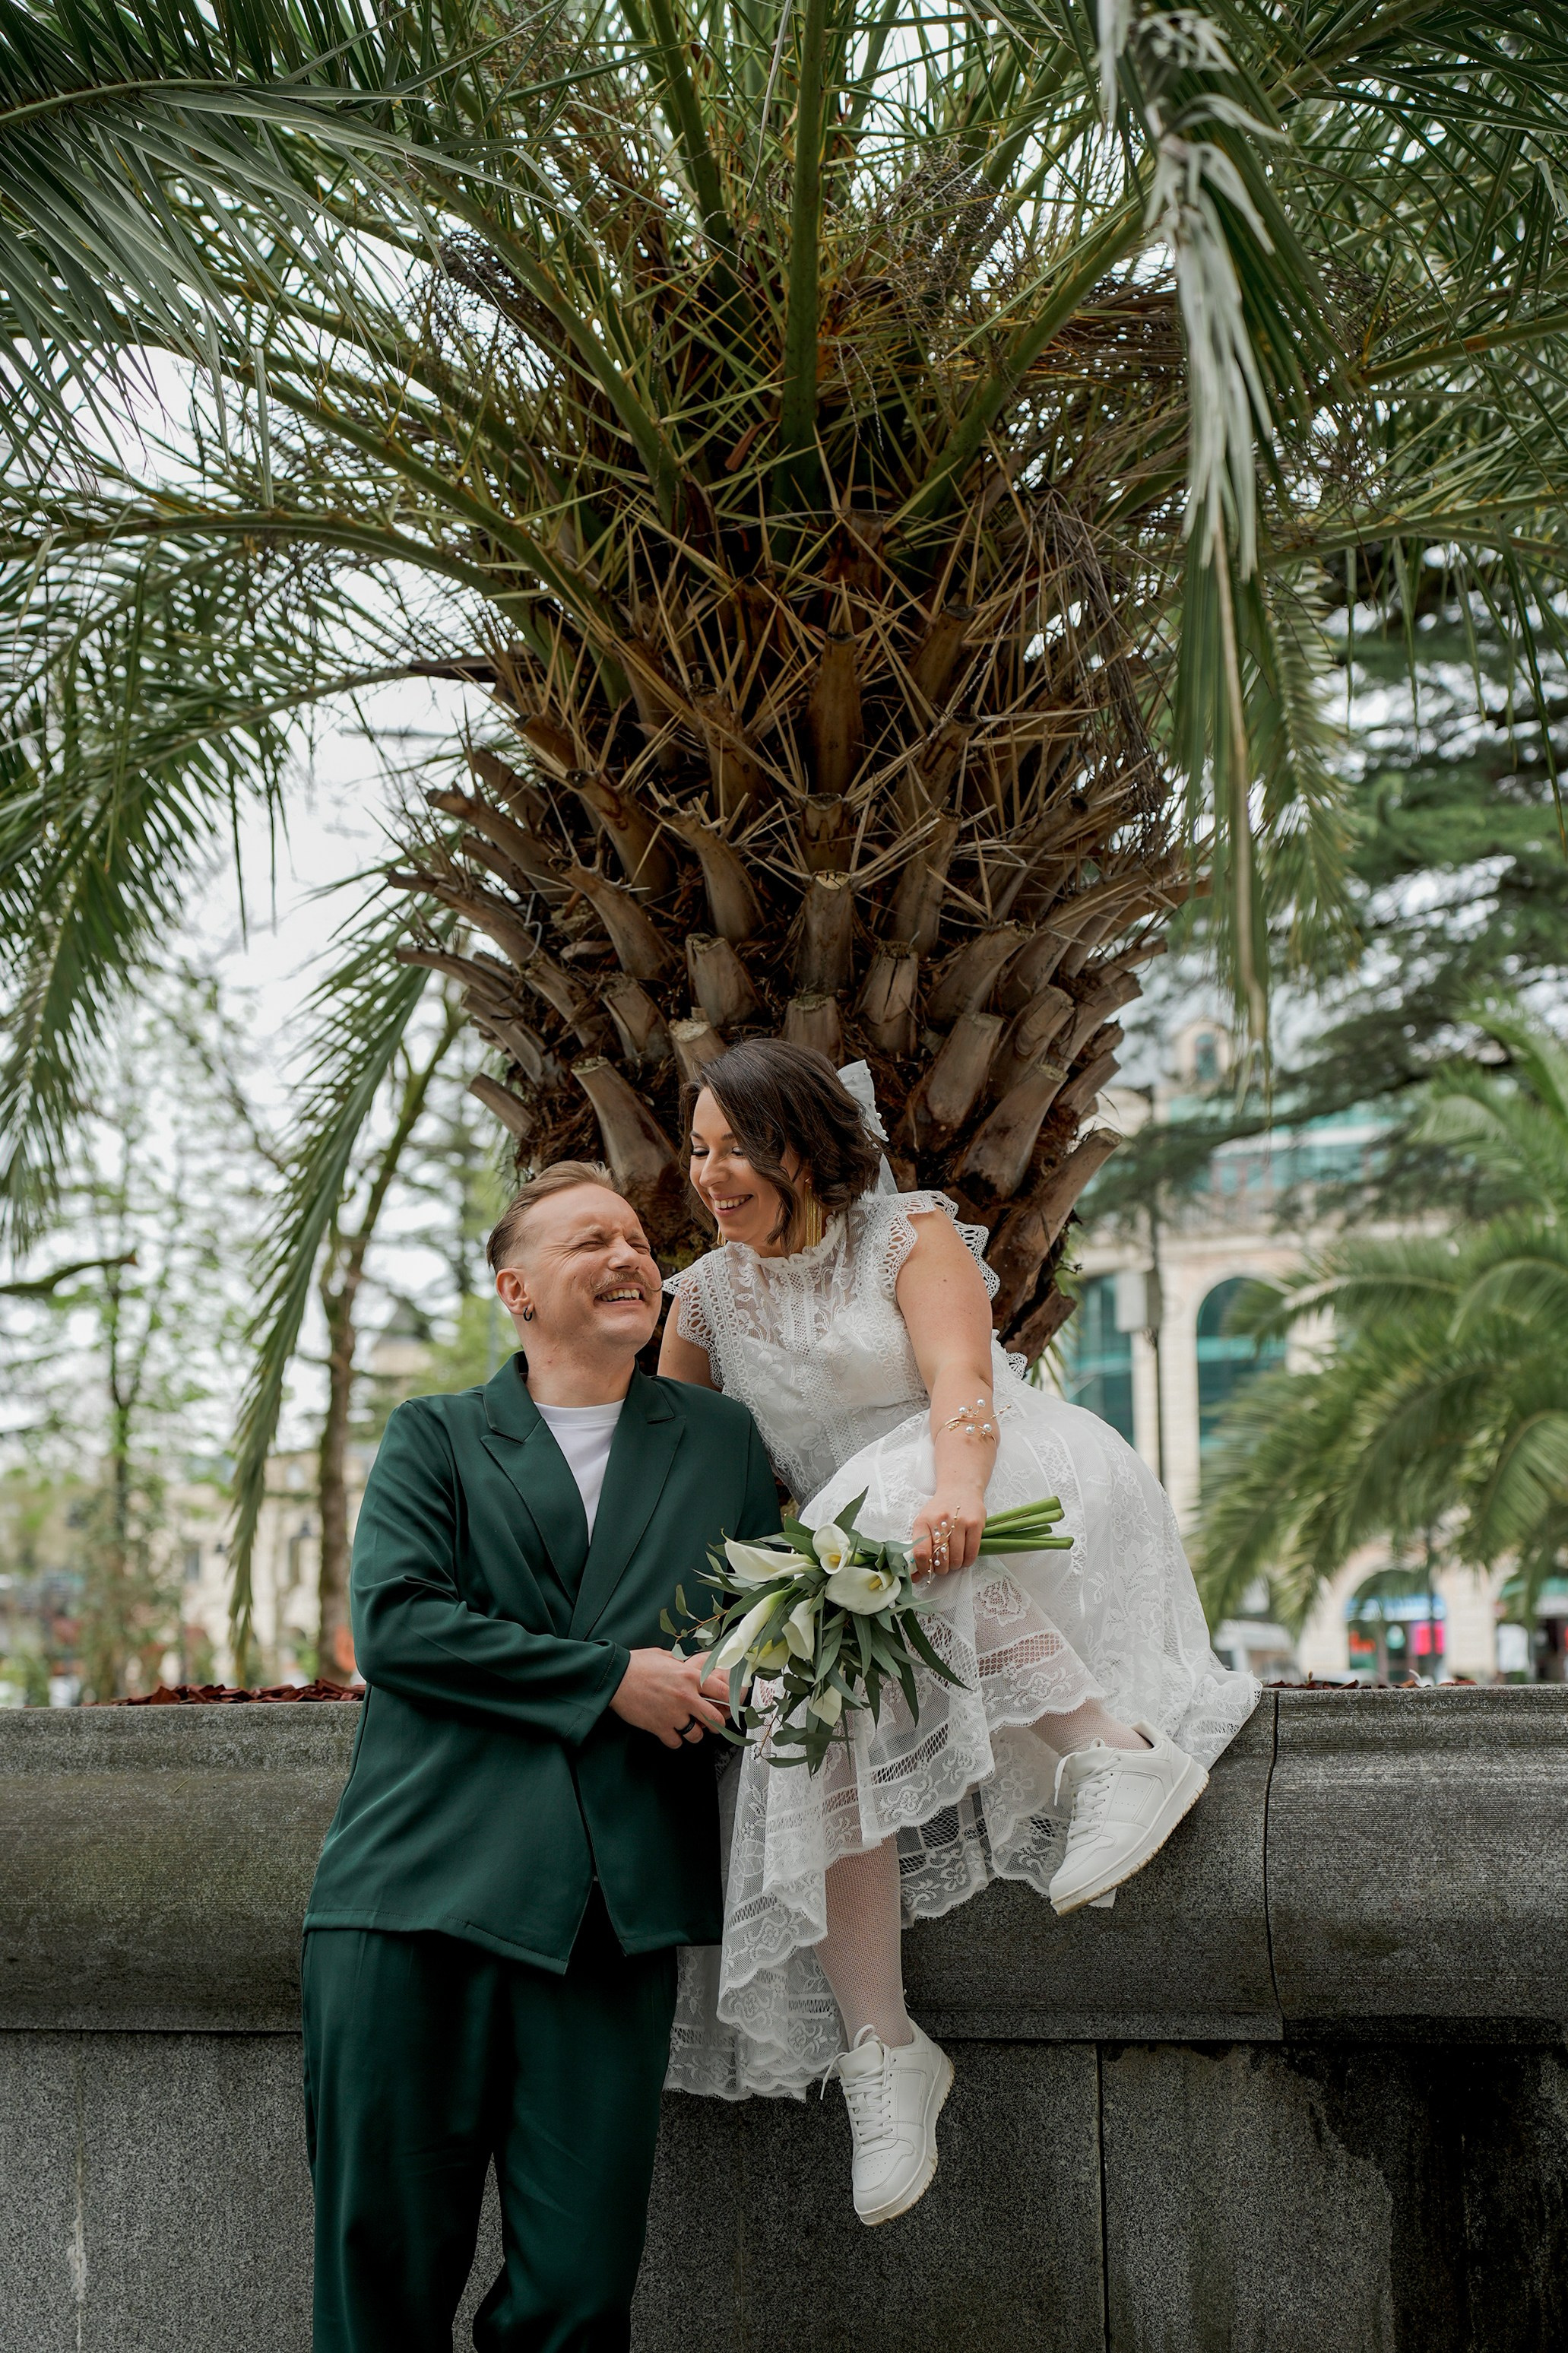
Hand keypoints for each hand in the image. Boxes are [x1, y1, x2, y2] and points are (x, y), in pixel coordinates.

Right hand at [609, 1648, 731, 1748]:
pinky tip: (671, 1733)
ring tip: (689, 1729)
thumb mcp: (665, 1656)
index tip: (731, 1706)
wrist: (616, 1677)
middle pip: (715, 1719)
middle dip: (716, 1724)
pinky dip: (675, 1740)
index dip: (730, 1701)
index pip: (723, 1692)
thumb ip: (681, 1664)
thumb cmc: (638, 1664)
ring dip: (694, 1734)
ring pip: (696, 1735)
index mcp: (690, 1676)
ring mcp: (673, 1714)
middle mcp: (686, 1697)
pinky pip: (676, 1742)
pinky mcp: (659, 1727)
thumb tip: (689, 1667)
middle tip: (711, 1724)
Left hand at [911, 1484, 984, 1577]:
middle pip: (940, 1558)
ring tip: (954, 1562)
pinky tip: (964, 1558)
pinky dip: (967, 1561)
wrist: (960, 1488)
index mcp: (923, 1521)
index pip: (920, 1551)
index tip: (926, 1571)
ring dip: (955, 1566)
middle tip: (943, 1567)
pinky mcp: (975, 1524)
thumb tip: (915, 1577)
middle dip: (941, 1569)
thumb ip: (919, 1549)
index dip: (923, 1567)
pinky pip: (972, 1552)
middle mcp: (940, 1520)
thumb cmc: (940, 1510)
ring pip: (956, 1558)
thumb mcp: (925, 1523)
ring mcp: (959, 1522)